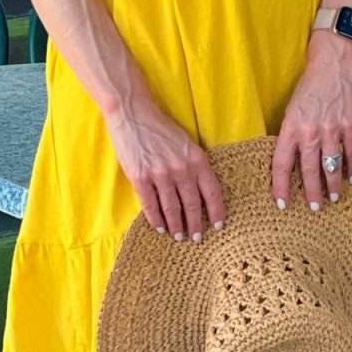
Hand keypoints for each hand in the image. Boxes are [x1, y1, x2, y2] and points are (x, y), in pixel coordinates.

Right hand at [105, 99, 224, 242]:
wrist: (133, 113)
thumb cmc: (161, 127)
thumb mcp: (186, 143)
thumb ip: (194, 164)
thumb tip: (200, 191)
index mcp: (197, 159)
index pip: (213, 191)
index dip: (217, 211)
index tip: (219, 225)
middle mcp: (181, 168)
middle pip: (193, 204)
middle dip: (196, 224)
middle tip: (197, 238)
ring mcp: (160, 174)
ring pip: (172, 208)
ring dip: (176, 225)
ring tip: (178, 236)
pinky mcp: (140, 177)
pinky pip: (150, 204)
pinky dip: (156, 219)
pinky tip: (159, 227)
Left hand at [272, 33, 351, 210]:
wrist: (333, 62)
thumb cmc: (310, 85)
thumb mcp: (292, 109)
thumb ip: (291, 133)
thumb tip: (291, 160)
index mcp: (291, 127)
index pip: (281, 164)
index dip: (280, 186)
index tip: (282, 204)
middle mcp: (310, 131)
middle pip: (308, 171)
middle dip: (311, 192)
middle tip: (314, 208)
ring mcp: (332, 129)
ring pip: (331, 166)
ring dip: (333, 186)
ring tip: (334, 198)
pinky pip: (351, 153)